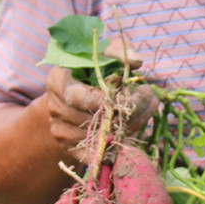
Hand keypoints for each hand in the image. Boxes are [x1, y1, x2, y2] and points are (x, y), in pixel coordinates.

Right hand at [44, 40, 158, 162]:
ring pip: (100, 135)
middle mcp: (55, 109)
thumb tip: (136, 62)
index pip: (75, 96)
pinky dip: (122, 143)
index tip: (125, 92)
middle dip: (125, 108)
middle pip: (91, 117)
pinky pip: (100, 153)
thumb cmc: (93, 70)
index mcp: (57, 81)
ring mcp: (62, 132)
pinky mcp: (73, 150)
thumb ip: (117, 50)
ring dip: (131, 123)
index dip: (101, 98)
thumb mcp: (103, 53)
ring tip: (148, 106)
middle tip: (148, 95)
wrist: (78, 97)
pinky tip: (137, 127)